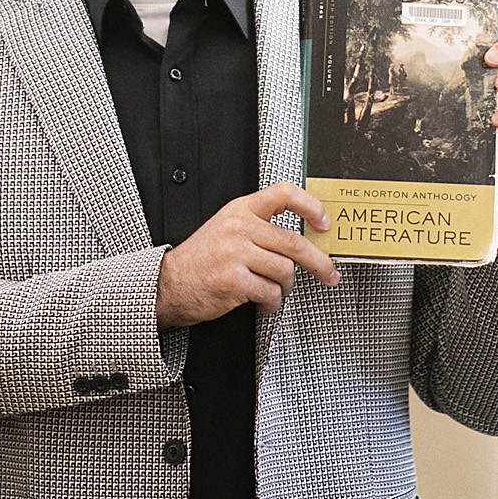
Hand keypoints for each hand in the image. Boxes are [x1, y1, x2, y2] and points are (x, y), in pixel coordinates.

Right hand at [158, 185, 337, 326]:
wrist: (168, 284)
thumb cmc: (201, 260)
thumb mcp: (227, 229)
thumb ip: (259, 228)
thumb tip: (301, 243)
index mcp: (240, 210)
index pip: (283, 194)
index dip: (311, 206)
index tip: (324, 223)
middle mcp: (239, 227)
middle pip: (294, 242)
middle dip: (319, 263)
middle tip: (329, 274)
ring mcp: (236, 253)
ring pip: (285, 271)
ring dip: (285, 288)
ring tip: (274, 292)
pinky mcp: (234, 280)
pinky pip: (271, 293)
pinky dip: (271, 303)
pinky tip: (262, 304)